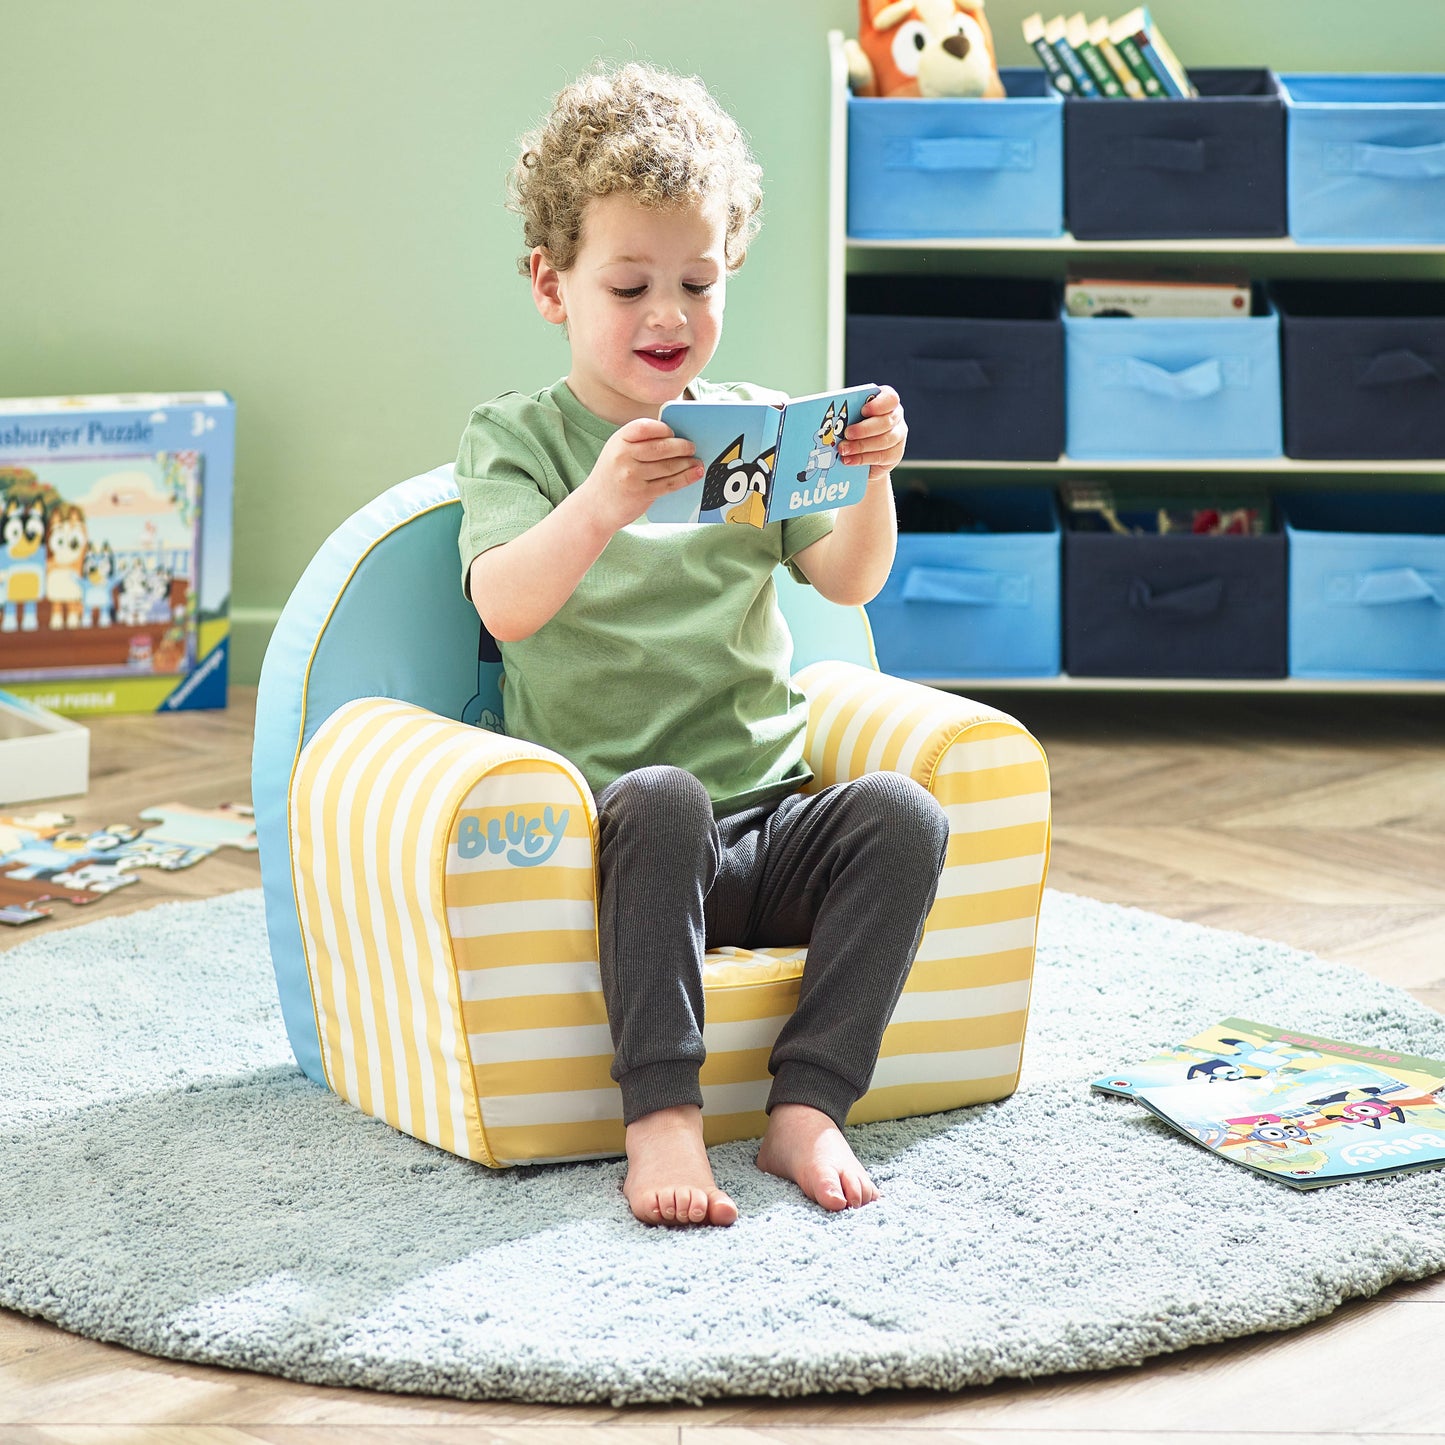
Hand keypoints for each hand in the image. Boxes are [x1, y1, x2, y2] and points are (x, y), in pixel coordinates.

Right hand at [582, 418, 702, 531]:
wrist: (595, 507)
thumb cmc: (611, 476)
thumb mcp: (617, 452)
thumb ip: (639, 443)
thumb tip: (674, 437)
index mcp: (618, 440)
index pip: (645, 427)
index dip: (663, 428)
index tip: (673, 432)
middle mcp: (623, 456)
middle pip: (661, 447)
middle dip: (682, 446)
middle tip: (692, 447)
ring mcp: (632, 475)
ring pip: (668, 466)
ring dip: (687, 463)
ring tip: (697, 461)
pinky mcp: (642, 493)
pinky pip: (669, 483)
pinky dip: (686, 478)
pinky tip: (695, 474)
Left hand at [841, 385, 906, 484]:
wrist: (862, 456)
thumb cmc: (854, 429)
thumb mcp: (851, 418)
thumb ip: (847, 414)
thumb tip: (830, 417)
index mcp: (886, 401)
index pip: (890, 399)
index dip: (878, 405)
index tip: (863, 410)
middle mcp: (896, 417)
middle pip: (886, 422)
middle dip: (865, 429)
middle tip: (847, 434)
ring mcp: (898, 436)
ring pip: (884, 441)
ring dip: (861, 446)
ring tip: (843, 450)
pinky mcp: (895, 454)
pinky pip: (881, 457)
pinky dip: (862, 459)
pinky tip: (848, 460)